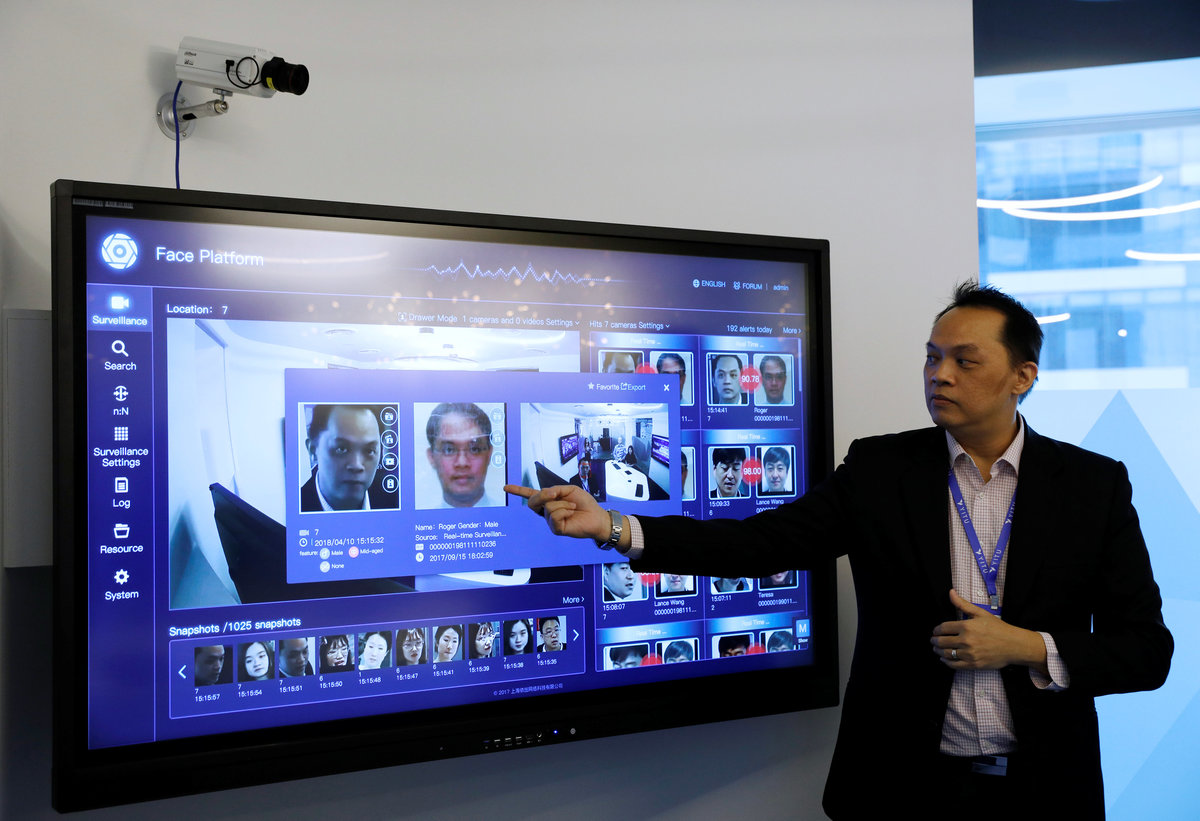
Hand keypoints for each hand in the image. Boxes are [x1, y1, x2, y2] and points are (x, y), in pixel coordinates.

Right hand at [504, 484, 612, 543]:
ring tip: (573, 507)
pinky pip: (554, 515)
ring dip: (564, 503)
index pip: (530, 495)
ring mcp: (550, 521)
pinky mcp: (555, 529)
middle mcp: (546, 511)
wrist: (596, 516)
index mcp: (549, 501)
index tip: (505, 487)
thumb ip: (555, 489)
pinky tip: (572, 513)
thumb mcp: (569, 490)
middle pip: (533, 501)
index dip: (518, 491)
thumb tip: (546, 494)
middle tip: (556, 493)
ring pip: (548, 506)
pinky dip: (565, 510)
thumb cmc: (584, 503)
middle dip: (544, 494)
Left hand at [930, 589, 1047, 672]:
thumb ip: (963, 604)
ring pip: (946, 654)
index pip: (943, 628)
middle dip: (934, 641)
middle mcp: (966, 641)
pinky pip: (954, 665)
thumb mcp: (980, 613)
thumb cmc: (998, 628)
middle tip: (932, 640)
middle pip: (942, 641)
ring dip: (938, 651)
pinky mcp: (973, 664)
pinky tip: (944, 659)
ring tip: (936, 649)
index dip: (936, 630)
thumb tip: (950, 592)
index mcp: (966, 626)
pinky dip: (946, 662)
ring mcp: (969, 654)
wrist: (1014, 645)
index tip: (935, 631)